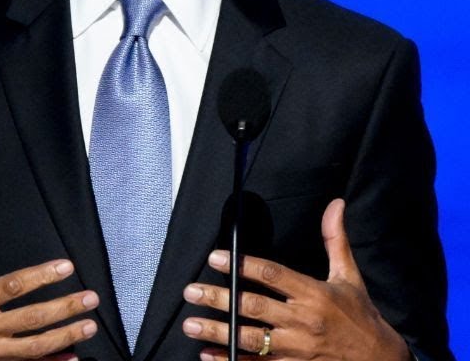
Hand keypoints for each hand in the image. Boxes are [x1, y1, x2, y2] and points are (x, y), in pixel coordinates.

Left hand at [181, 199, 408, 360]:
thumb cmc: (361, 316)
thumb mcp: (350, 278)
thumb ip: (335, 241)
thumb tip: (335, 205)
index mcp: (315, 294)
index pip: (273, 274)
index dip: (242, 265)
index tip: (215, 257)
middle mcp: (304, 321)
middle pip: (254, 307)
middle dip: (220, 299)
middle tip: (191, 291)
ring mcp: (298, 349)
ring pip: (252, 339)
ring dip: (219, 332)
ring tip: (191, 324)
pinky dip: (232, 360)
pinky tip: (210, 354)